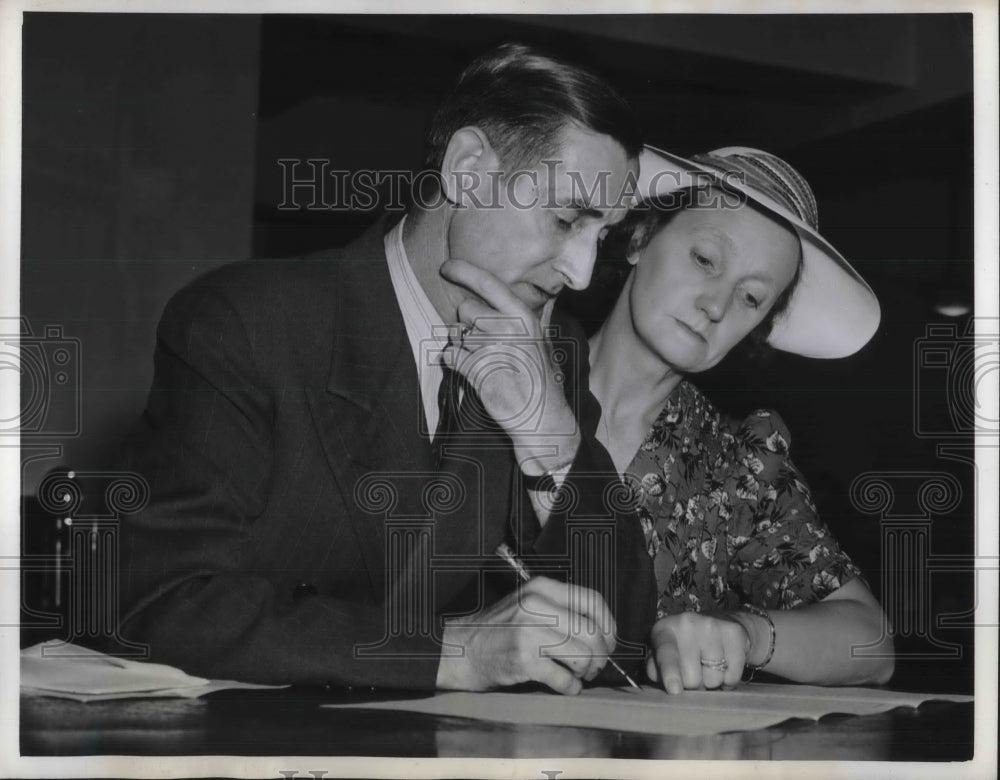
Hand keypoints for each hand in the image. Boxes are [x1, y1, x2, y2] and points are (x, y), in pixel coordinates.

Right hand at [435, 577, 616, 694]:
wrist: (462, 649)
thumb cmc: (500, 630)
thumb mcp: (529, 604)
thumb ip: (561, 609)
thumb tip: (603, 632)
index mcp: (541, 588)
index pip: (592, 600)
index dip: (609, 624)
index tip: (609, 640)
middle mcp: (536, 606)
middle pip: (593, 632)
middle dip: (601, 655)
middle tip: (594, 665)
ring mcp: (529, 633)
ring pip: (583, 656)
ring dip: (586, 672)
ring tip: (577, 674)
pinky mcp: (524, 660)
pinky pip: (564, 679)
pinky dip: (570, 687)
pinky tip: (564, 685)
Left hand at [440, 259, 580, 475]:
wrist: (541, 417)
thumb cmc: (540, 378)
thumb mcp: (540, 340)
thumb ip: (521, 318)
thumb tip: (512, 297)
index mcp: (523, 317)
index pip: (489, 284)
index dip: (464, 271)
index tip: (447, 267)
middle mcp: (507, 328)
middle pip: (465, 309)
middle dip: (468, 323)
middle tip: (485, 343)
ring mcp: (490, 348)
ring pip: (456, 333)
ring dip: (462, 344)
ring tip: (485, 360)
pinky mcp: (475, 370)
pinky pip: (449, 355)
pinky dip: (453, 361)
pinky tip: (471, 370)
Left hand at [646, 611, 752, 693]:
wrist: (720, 622)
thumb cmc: (685, 645)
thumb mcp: (665, 653)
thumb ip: (656, 667)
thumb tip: (656, 675)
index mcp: (665, 629)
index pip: (666, 653)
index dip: (670, 672)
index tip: (674, 689)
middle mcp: (687, 623)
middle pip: (692, 677)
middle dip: (694, 685)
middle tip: (695, 674)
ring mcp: (712, 626)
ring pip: (713, 679)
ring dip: (712, 682)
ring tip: (709, 666)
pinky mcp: (733, 633)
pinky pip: (732, 675)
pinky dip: (729, 679)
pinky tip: (724, 665)